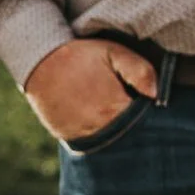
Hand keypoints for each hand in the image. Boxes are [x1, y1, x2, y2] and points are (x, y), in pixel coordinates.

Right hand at [22, 38, 160, 143]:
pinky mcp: (68, 138)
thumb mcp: (113, 52)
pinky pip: (91, 142)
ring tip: (112, 112)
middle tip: (133, 111)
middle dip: (135, 128)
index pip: (143, 124)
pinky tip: (97, 118)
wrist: (38, 62)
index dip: (149, 117)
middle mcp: (99, 128)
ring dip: (115, 132)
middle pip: (128, 138)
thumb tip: (157, 94)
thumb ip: (140, 70)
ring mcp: (82, 136)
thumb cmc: (80, 54)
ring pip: (110, 142)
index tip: (149, 106)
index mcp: (114, 108)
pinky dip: (97, 134)